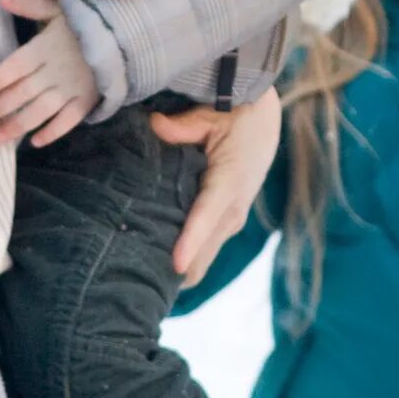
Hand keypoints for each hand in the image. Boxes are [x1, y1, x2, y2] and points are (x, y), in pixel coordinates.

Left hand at [0, 0, 100, 146]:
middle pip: (22, 92)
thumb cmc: (85, 19)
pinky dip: (53, 132)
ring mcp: (72, 87)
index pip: (13, 67)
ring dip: (19, 125)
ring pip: (40, 110)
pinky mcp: (87, 100)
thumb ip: (29, 4)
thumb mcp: (58, 7)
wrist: (125, 32)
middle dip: (1, 108)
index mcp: (44, 47)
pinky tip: (35, 142)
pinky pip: (68, 121)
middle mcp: (55, 70)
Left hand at [150, 88, 281, 283]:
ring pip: (203, 260)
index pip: (206, 218)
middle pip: (203, 256)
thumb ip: (181, 126)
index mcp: (228, 183)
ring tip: (139, 276)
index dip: (190, 243)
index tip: (174, 266)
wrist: (264, 121)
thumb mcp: (210, 115)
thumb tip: (153, 125)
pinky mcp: (228, 222)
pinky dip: (187, 258)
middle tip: (134, 281)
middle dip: (174, 272)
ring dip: (179, 269)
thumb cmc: (236, 116)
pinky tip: (157, 261)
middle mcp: (233, 209)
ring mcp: (232, 220)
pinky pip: (205, 250)